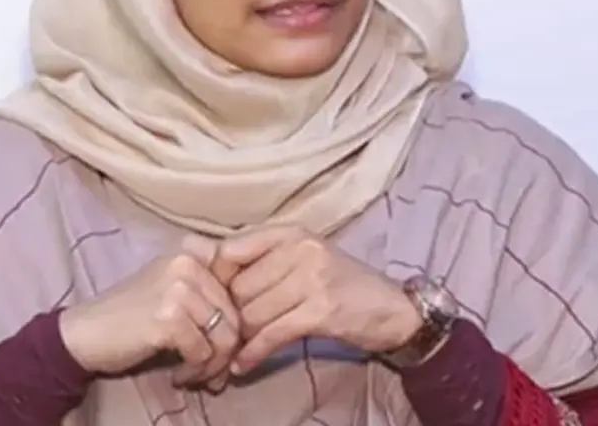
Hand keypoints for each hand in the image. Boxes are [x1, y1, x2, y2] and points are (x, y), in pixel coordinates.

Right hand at [58, 235, 240, 387]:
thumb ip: (210, 293)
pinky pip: (203, 353)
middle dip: (227, 351)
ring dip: (213, 366)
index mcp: (192, 251)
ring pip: (224, 336)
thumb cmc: (132, 315)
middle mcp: (187, 263)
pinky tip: (178, 375)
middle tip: (212, 372)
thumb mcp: (173, 289)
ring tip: (196, 376)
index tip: (226, 342)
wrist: (85, 333)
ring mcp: (178, 288)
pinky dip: (195, 371)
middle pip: (236, 314)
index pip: (242, 282)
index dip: (242, 318)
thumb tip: (254, 323)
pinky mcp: (168, 318)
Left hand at [215, 226, 421, 374]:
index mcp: (291, 233)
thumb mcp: (304, 260)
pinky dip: (253, 353)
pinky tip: (243, 365)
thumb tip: (205, 267)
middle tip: (228, 333)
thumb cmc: (342, 284)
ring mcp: (312, 278)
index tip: (212, 302)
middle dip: (231, 315)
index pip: (232, 250)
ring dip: (242, 337)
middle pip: (239, 287)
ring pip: (253, 313)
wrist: (392, 308)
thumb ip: (262, 261)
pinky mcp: (321, 310)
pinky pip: (272, 334)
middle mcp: (300, 249)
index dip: (215, 280)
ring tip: (237, 349)